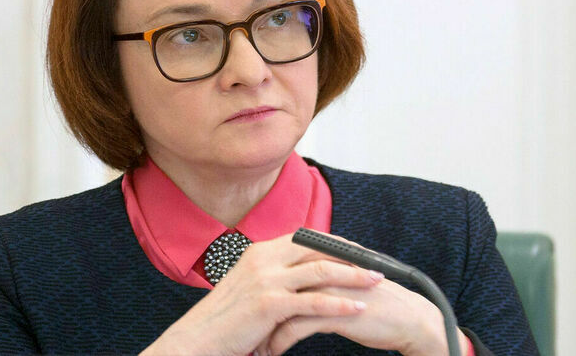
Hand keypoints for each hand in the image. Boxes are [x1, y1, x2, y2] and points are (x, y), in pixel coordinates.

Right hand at [140, 233, 383, 355]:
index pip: (307, 238)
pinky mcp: (269, 304)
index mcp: (262, 251)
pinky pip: (313, 301)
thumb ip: (275, 274)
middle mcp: (265, 258)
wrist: (198, 338)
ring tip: (376, 281)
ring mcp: (266, 279)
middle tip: (377, 263)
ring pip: (320, 271)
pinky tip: (358, 307)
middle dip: (352, 255)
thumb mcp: (250, 284)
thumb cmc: (227, 317)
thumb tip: (302, 273)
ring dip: (353, 275)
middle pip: (319, 249)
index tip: (359, 251)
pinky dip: (339, 303)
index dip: (336, 243)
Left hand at [255, 234, 470, 355]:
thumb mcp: (340, 282)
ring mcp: (326, 287)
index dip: (259, 288)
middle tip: (243, 328)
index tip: (246, 306)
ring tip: (256, 345)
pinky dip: (280, 341)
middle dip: (255, 310)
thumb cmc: (371, 301)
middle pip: (273, 285)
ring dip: (264, 329)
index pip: (277, 267)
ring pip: (280, 307)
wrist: (406, 317)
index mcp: (320, 256)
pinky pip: (295, 326)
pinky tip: (275, 351)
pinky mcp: (334, 310)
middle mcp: (320, 266)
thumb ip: (315, 276)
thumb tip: (289, 282)